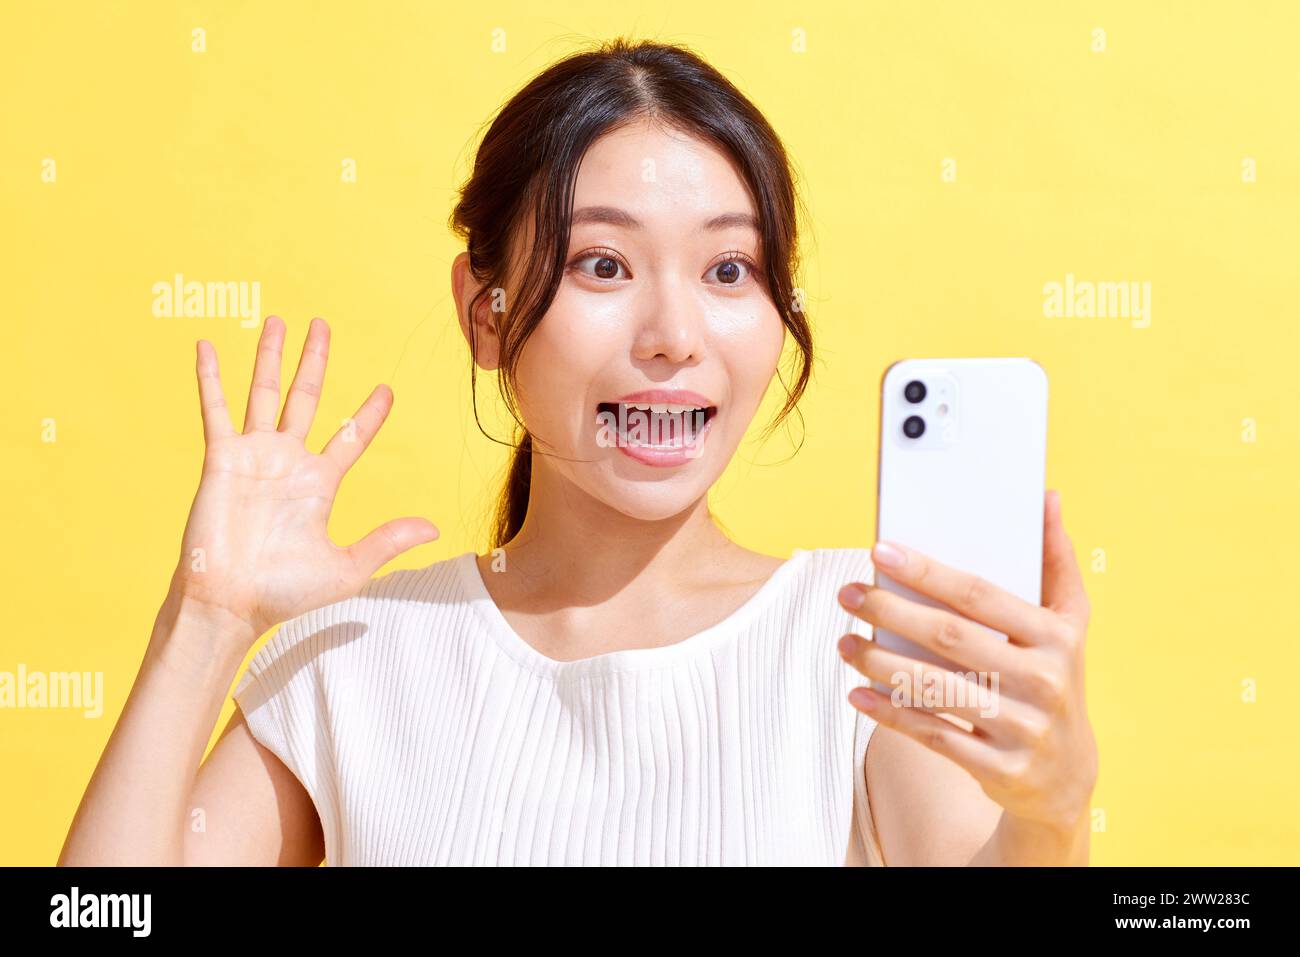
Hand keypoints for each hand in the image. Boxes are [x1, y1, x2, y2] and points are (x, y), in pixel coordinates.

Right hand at [167, 315, 438, 649]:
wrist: (231, 603)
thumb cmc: (284, 593)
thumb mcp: (347, 568)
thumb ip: (387, 542)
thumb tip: (434, 529)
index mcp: (319, 484)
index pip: (349, 436)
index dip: (369, 414)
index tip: (387, 390)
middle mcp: (288, 462)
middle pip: (306, 398)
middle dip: (314, 361)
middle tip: (322, 326)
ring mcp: (254, 456)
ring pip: (264, 393)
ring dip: (269, 356)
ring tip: (276, 321)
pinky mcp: (221, 459)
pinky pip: (215, 410)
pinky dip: (210, 378)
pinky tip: (206, 346)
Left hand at [835, 490, 1096, 833]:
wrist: (1068, 775)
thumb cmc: (1055, 679)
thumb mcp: (1070, 624)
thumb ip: (1056, 561)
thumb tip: (1046, 496)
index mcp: (1057, 637)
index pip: (979, 595)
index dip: (926, 571)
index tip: (880, 551)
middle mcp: (1043, 681)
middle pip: (949, 637)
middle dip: (890, 612)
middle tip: (848, 595)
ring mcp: (1022, 727)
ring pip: (935, 688)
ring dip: (879, 663)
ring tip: (845, 643)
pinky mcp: (1000, 766)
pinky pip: (933, 734)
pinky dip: (890, 714)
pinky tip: (857, 694)